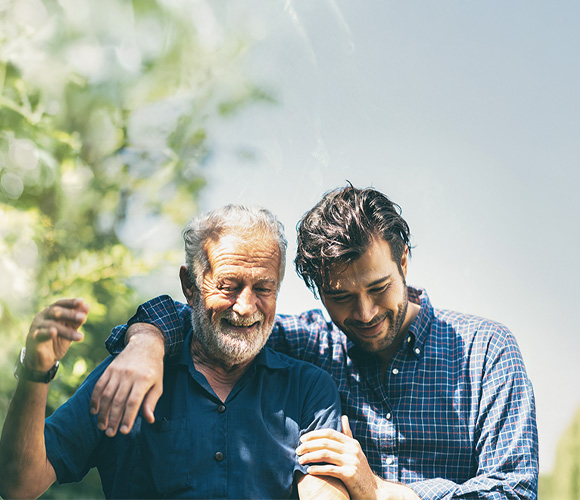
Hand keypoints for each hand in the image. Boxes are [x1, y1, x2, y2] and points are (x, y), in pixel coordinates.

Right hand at [25, 298, 88, 370]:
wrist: (42, 360)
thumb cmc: (56, 340)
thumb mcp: (69, 330)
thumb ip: (76, 320)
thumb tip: (87, 306)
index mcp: (50, 312)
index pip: (60, 304)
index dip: (70, 302)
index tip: (82, 302)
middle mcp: (42, 317)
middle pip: (55, 312)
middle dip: (70, 314)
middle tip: (83, 318)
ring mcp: (36, 327)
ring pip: (51, 325)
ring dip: (67, 331)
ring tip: (81, 337)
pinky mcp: (33, 338)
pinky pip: (40, 334)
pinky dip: (47, 332)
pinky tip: (54, 332)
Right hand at [90, 323, 164, 436]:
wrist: (145, 345)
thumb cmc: (153, 369)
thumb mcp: (158, 384)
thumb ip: (152, 402)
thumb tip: (149, 420)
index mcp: (144, 379)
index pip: (133, 402)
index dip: (128, 417)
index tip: (124, 432)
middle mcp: (129, 375)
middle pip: (118, 400)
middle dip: (113, 419)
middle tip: (110, 433)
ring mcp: (118, 371)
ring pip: (106, 395)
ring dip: (102, 412)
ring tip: (102, 426)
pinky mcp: (109, 369)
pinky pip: (99, 386)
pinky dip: (94, 399)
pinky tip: (94, 411)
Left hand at [297, 416, 419, 499]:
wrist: (375, 491)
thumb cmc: (361, 470)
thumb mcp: (356, 450)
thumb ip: (348, 435)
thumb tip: (344, 417)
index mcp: (352, 442)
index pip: (329, 433)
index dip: (314, 434)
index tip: (302, 439)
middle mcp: (352, 450)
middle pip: (325, 442)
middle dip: (308, 445)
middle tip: (297, 450)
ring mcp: (351, 462)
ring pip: (325, 454)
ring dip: (309, 456)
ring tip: (300, 460)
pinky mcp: (350, 475)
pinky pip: (330, 469)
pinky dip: (317, 469)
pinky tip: (309, 470)